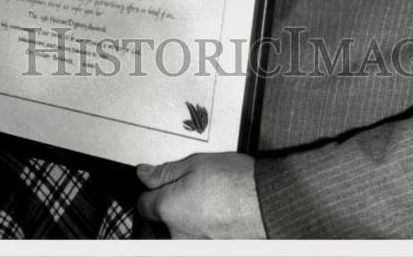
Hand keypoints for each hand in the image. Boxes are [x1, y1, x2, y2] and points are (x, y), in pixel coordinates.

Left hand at [137, 152, 265, 238]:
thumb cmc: (237, 183)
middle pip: (162, 223)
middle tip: (187, 191)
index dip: (150, 191)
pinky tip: (217, 213)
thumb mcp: (195, 164)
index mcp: (168, 209)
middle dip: (170, 208)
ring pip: (181, 232)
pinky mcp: (212, 249)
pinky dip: (204, 228)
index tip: (156, 184)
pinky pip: (199, 237)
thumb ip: (165, 172)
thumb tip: (145, 174)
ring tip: (207, 202)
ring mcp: (195, 245)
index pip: (144, 205)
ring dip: (188, 219)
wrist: (269, 204)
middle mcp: (178, 234)